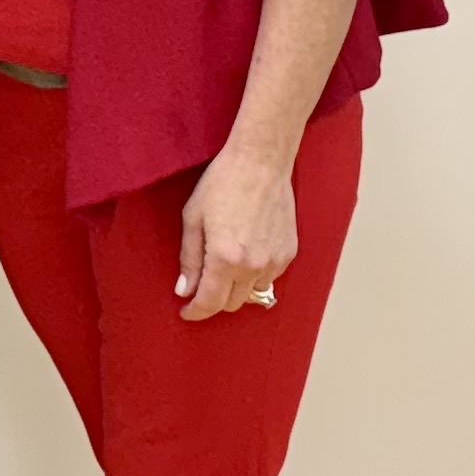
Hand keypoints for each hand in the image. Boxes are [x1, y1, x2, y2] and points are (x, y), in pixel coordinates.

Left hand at [177, 144, 298, 319]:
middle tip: (200, 286)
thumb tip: (184, 289)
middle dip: (213, 300)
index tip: (186, 312)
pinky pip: (269, 278)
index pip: (210, 302)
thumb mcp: (193, 219)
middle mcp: (254, 266)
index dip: (195, 312)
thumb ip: (189, 259)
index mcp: (226, 258)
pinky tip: (244, 255)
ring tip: (223, 266)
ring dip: (235, 288)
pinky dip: (254, 275)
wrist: (261, 163)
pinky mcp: (289, 253)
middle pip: (232, 303)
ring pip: (253, 293)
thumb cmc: (222, 185)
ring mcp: (275, 261)